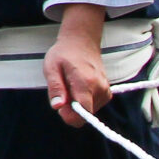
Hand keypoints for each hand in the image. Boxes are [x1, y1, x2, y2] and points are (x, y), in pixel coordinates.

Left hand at [43, 9, 110, 125]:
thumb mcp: (51, 67)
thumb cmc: (64, 54)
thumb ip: (55, 88)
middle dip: (70, 108)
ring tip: (70, 84)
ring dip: (76, 103)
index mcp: (86, 83)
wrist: (82, 42)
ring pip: (88, 111)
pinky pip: (92, 106)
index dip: (69, 115)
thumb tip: (57, 107)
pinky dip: (83, 100)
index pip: (83, 112)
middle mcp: (100, 89)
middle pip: (84, 114)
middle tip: (62, 89)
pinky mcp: (107, 93)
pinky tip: (77, 86)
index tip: (60, 106)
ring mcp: (106, 91)